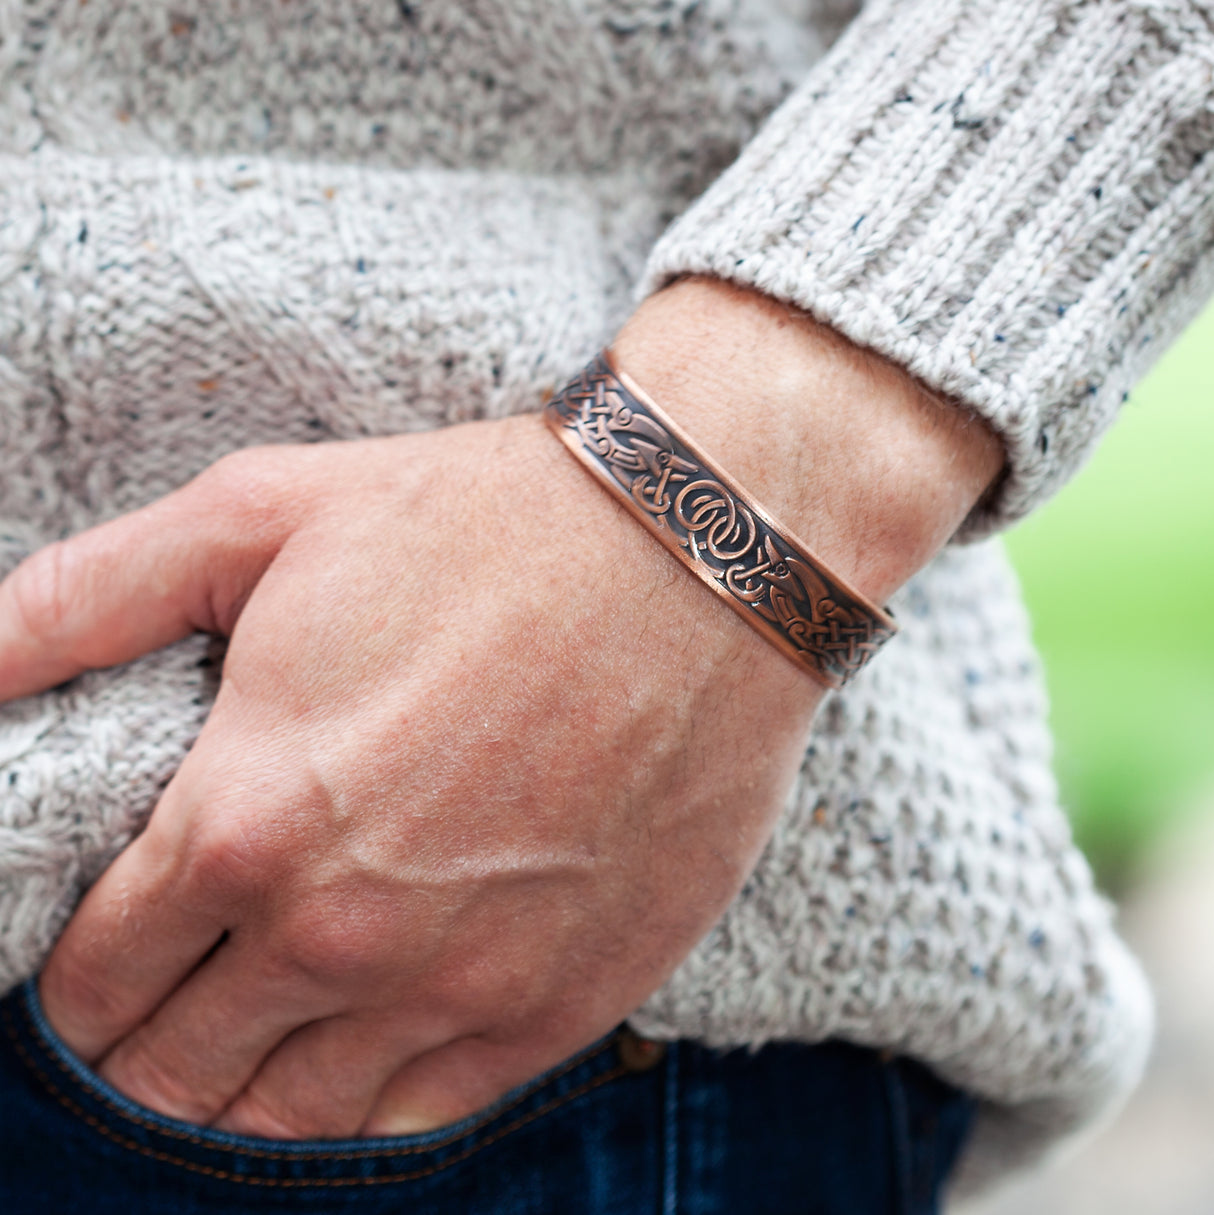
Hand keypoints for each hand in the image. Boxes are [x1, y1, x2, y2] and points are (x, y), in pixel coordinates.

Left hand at [0, 278, 1001, 1137]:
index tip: (105, 950)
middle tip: (168, 1003)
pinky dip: (371, 1097)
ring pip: (295, 1118)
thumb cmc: (481, 525)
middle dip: (147, 1048)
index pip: (99, 977)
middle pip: (181, 1071)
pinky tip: (366, 1045)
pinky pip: (426, 1111)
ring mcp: (460, 985)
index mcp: (247, 822)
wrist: (694, 554)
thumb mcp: (260, 515)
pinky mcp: (564, 1001)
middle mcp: (343, 935)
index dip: (78, 976)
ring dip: (249, 1090)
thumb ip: (81, 599)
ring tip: (254, 1038)